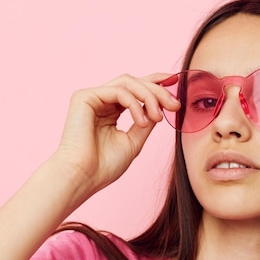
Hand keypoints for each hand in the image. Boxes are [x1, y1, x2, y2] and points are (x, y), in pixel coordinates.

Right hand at [52, 73, 180, 197]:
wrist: (83, 177)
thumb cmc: (104, 166)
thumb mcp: (134, 141)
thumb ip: (146, 121)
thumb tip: (160, 107)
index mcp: (111, 110)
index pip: (135, 89)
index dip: (156, 83)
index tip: (176, 84)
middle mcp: (101, 101)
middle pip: (135, 82)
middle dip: (158, 90)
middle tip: (175, 105)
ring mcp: (92, 97)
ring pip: (128, 82)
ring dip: (149, 96)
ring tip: (158, 117)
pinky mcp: (84, 97)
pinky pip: (118, 90)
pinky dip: (135, 104)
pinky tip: (141, 121)